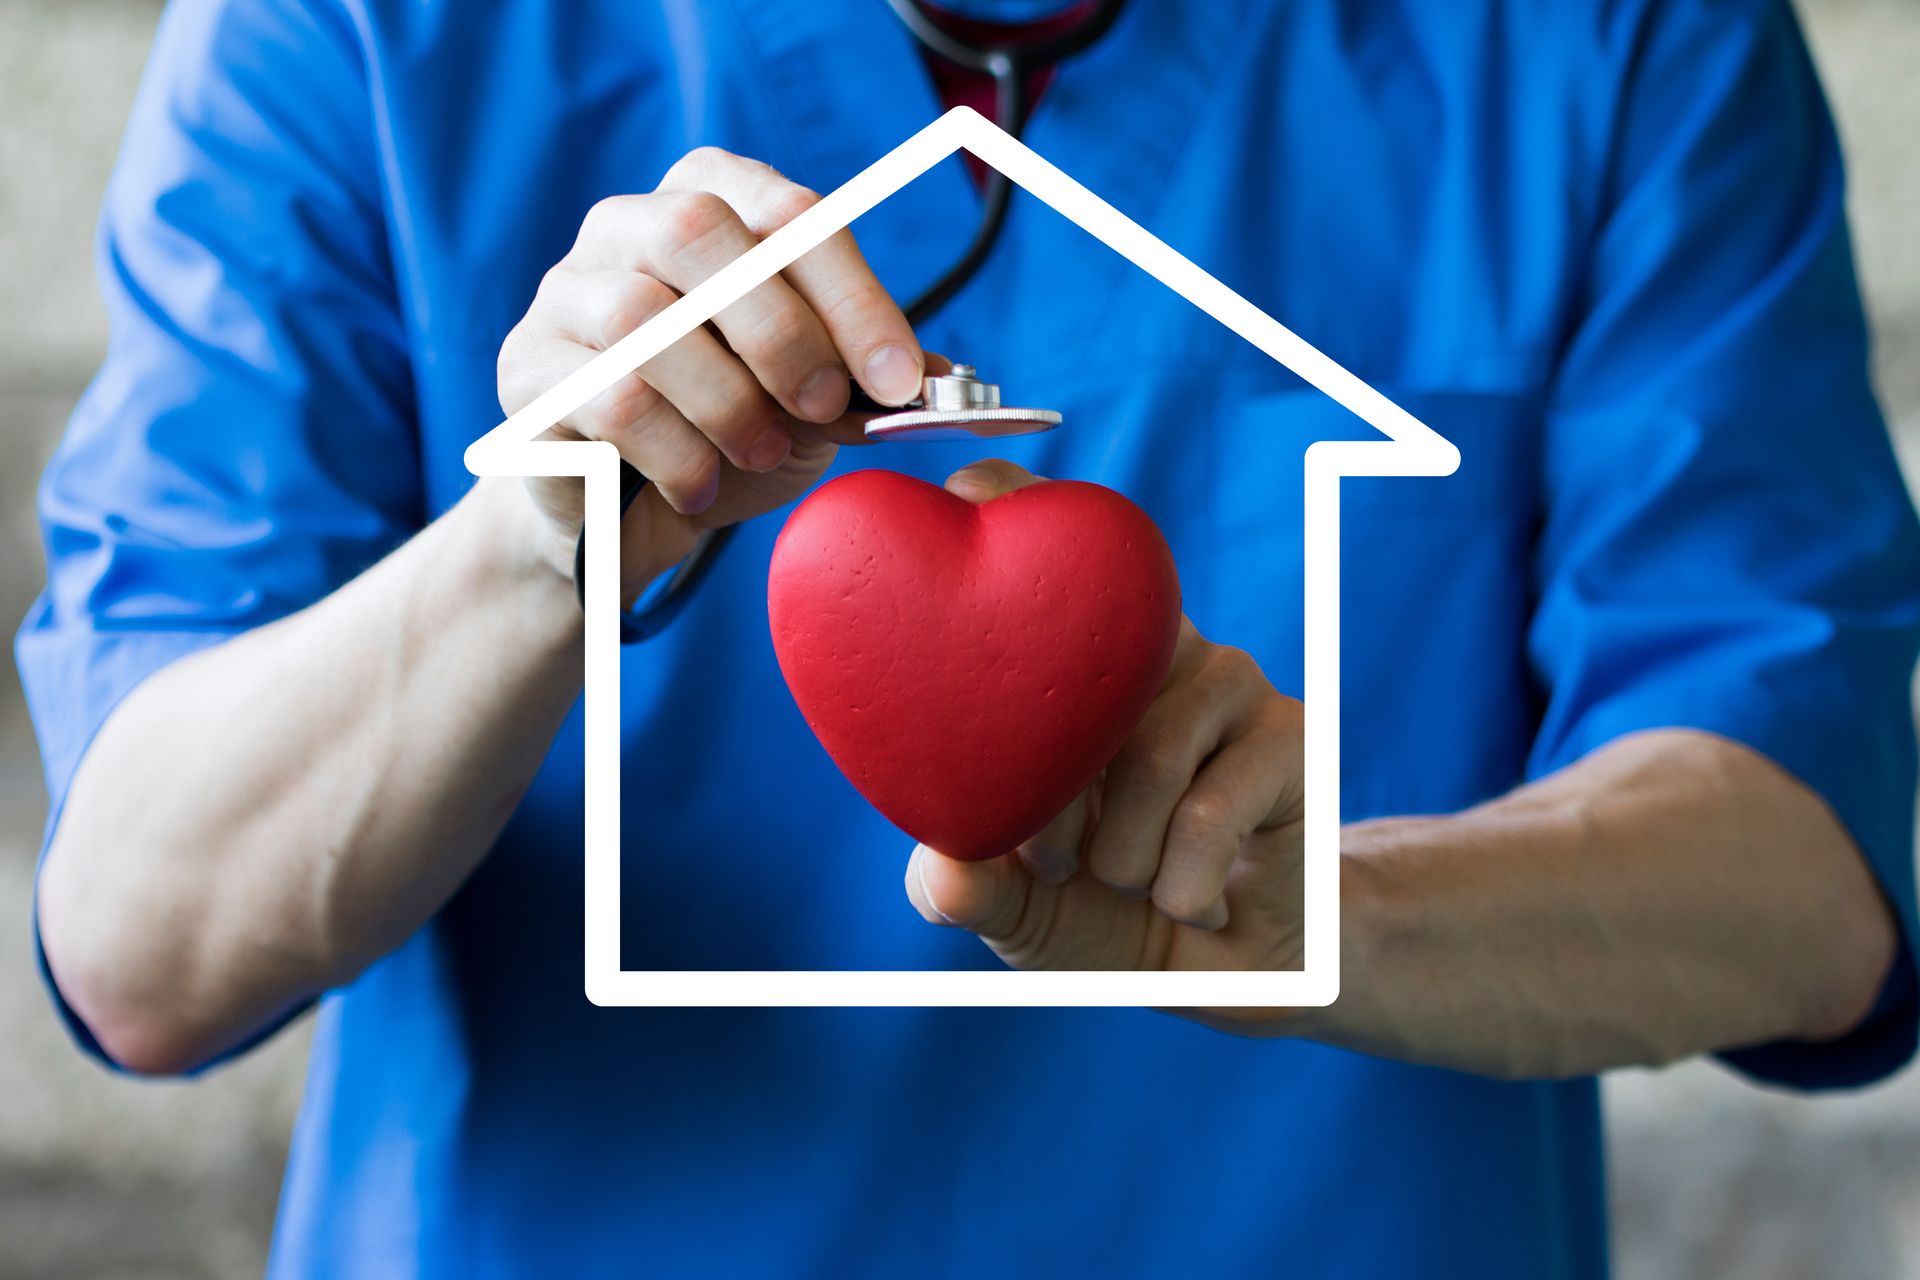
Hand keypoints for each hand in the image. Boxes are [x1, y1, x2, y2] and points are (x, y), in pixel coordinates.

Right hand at [497, 147, 932, 597]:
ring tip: (762, 451)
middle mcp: (623, 226)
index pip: (786, 212)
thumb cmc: (732, 433)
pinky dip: (675, 451)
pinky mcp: (526, 373)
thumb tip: (947, 380)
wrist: (632, 517)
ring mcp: (563, 295)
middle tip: (826, 409)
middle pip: (697, 231)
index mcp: (708, 201)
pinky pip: (604, 397)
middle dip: (781, 330)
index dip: (851, 294)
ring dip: (726, 398)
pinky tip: (702, 486)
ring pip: (641, 317)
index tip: (899, 378)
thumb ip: (870, 377)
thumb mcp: (816, 401)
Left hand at [904, 461, 1306, 1026]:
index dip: (1007, 502)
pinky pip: (1205, 810)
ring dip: (1122, 860)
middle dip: (1049, 808)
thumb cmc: (1118, 915)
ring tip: (1137, 883)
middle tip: (1057, 866)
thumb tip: (939, 874)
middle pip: (1081, 666)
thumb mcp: (1027, 916)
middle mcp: (1147, 651)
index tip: (969, 483)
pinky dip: (1180, 887)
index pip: (1042, 555)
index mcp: (1073, 668)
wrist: (1243, 970)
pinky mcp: (1292, 731)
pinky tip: (1199, 899)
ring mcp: (1224, 679)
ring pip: (1143, 755)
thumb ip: (978, 895)